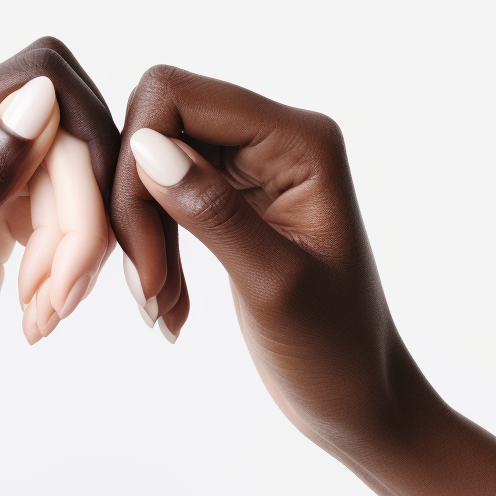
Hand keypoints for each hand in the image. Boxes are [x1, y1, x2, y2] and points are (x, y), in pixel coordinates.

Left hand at [0, 37, 117, 462]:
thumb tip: (43, 95)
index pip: (27, 84)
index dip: (81, 139)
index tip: (93, 221)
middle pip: (61, 135)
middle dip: (81, 213)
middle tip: (62, 294)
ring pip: (71, 179)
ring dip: (77, 247)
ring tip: (46, 313)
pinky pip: (63, 214)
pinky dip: (69, 261)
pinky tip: (43, 310)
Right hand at [110, 65, 408, 456]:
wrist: (359, 399)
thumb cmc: (335, 353)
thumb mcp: (274, 285)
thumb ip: (212, 211)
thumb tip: (145, 147)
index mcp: (300, 141)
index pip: (178, 97)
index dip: (137, 161)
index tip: (142, 248)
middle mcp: (276, 139)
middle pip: (158, 126)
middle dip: (136, 204)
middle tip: (148, 286)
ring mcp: (253, 168)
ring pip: (153, 165)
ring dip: (141, 234)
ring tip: (159, 305)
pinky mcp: (233, 200)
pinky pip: (165, 198)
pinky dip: (155, 249)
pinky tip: (170, 303)